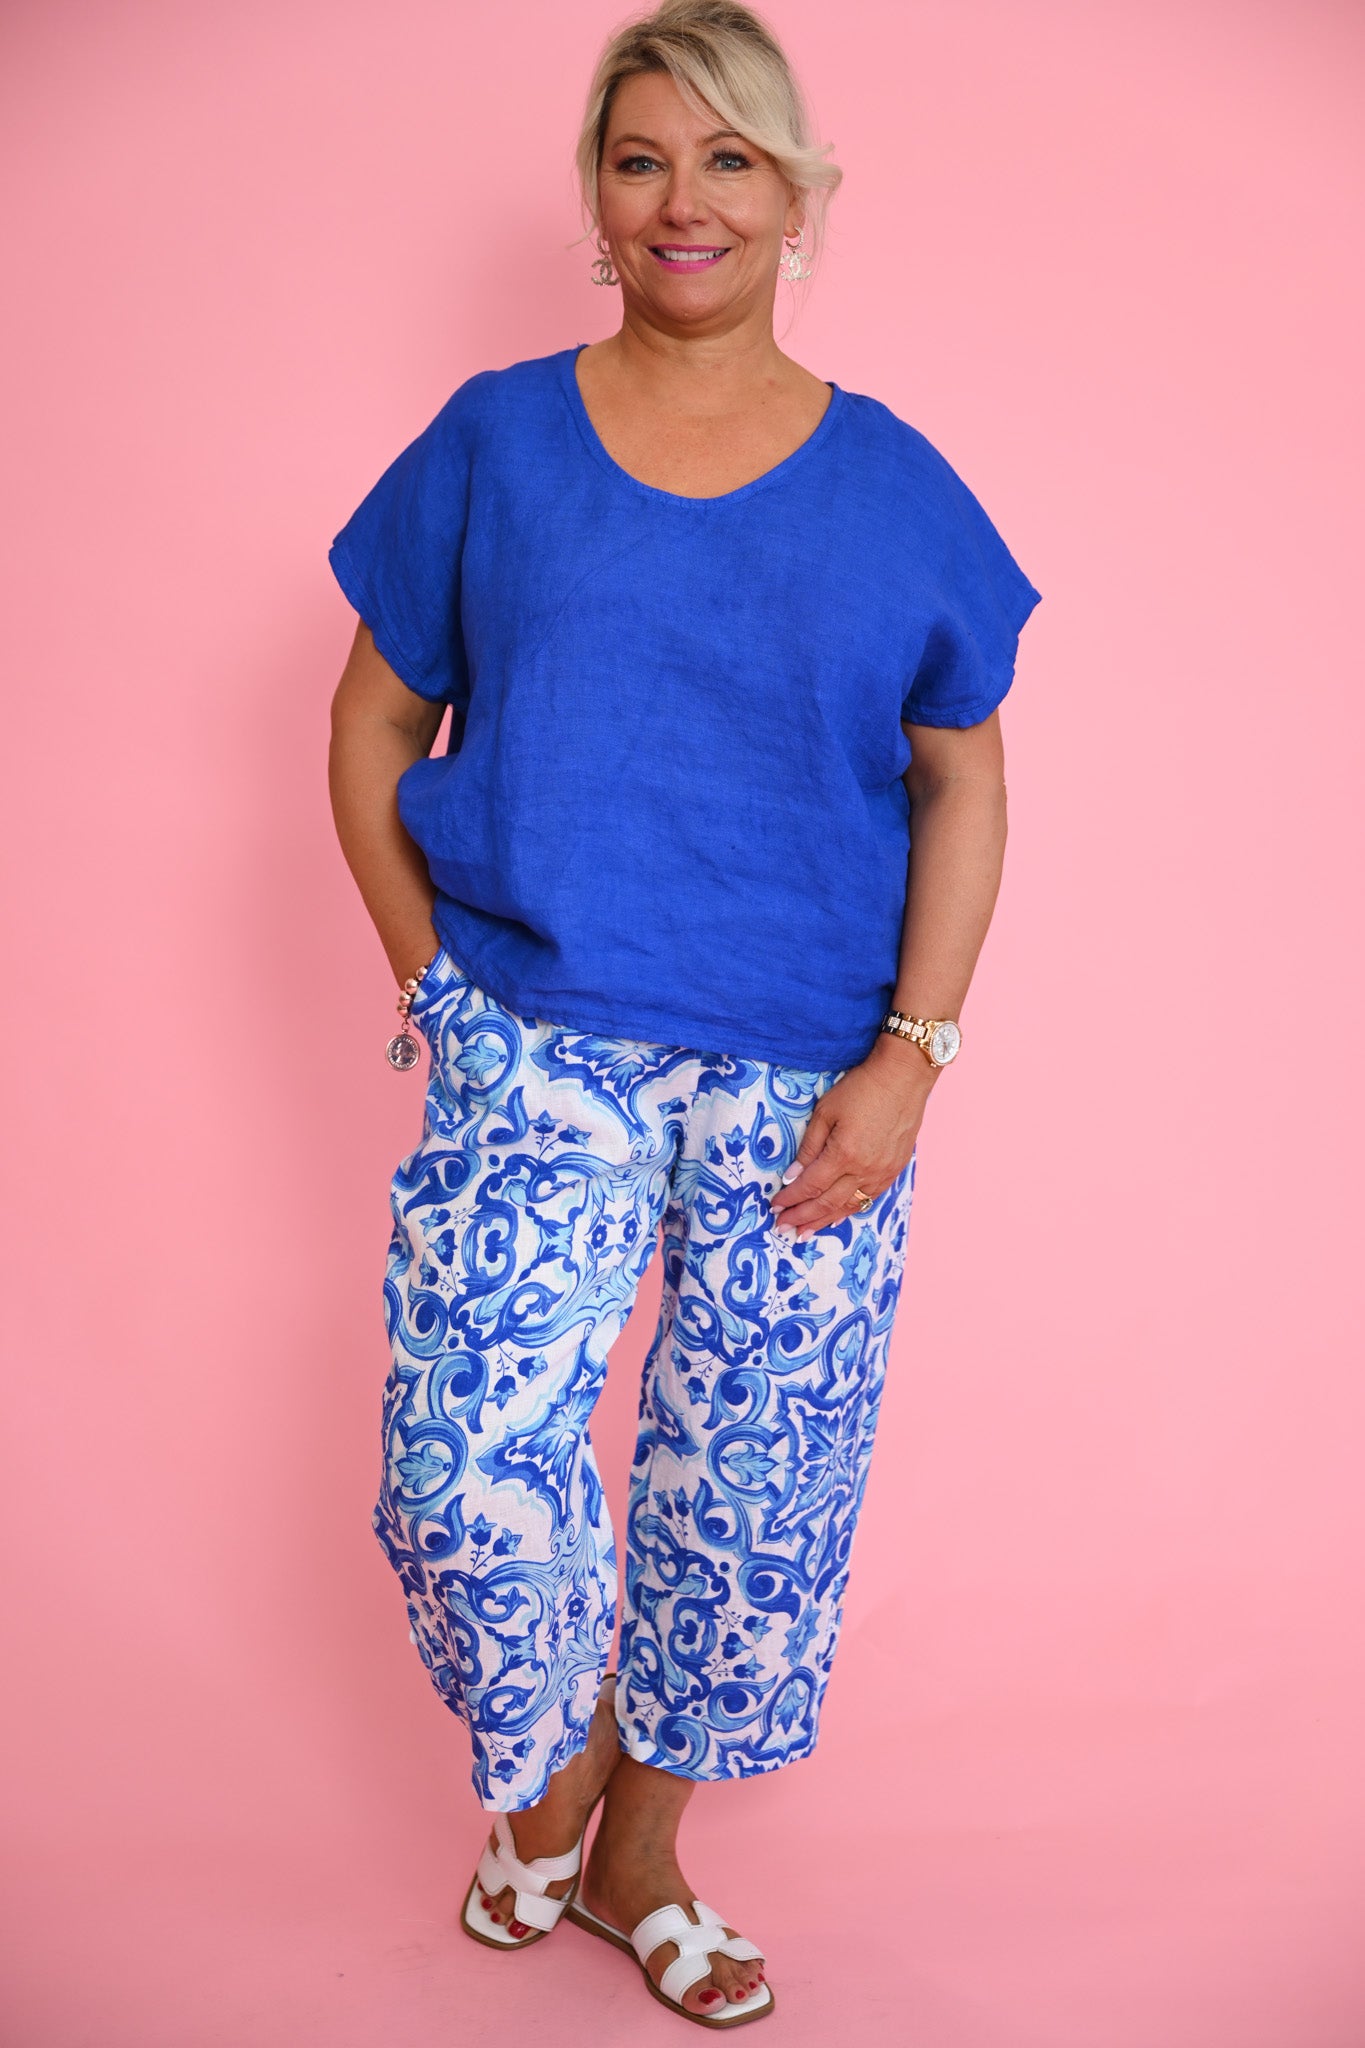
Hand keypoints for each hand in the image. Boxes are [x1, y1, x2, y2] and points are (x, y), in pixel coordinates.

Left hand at [769, 1036, 934, 1236]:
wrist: (903, 1078)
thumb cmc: (861, 1088)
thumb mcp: (825, 1111)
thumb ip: (809, 1146)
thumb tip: (792, 1175)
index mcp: (843, 1153)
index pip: (810, 1185)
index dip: (791, 1198)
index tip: (775, 1206)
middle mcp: (864, 1169)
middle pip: (827, 1202)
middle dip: (802, 1217)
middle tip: (783, 1227)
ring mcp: (882, 1172)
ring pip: (849, 1206)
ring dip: (824, 1220)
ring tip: (805, 1233)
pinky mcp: (894, 1170)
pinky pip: (869, 1198)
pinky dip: (850, 1210)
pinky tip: (836, 1217)